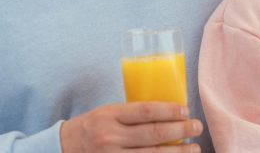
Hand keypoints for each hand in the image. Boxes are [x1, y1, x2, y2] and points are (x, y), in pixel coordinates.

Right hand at [60, 102, 201, 152]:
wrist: (63, 148)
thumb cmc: (92, 127)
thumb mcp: (108, 112)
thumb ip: (132, 113)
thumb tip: (169, 111)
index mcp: (110, 116)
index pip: (145, 111)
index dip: (169, 110)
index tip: (186, 110)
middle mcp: (111, 137)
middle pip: (153, 134)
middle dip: (180, 130)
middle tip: (197, 127)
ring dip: (177, 152)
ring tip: (194, 148)